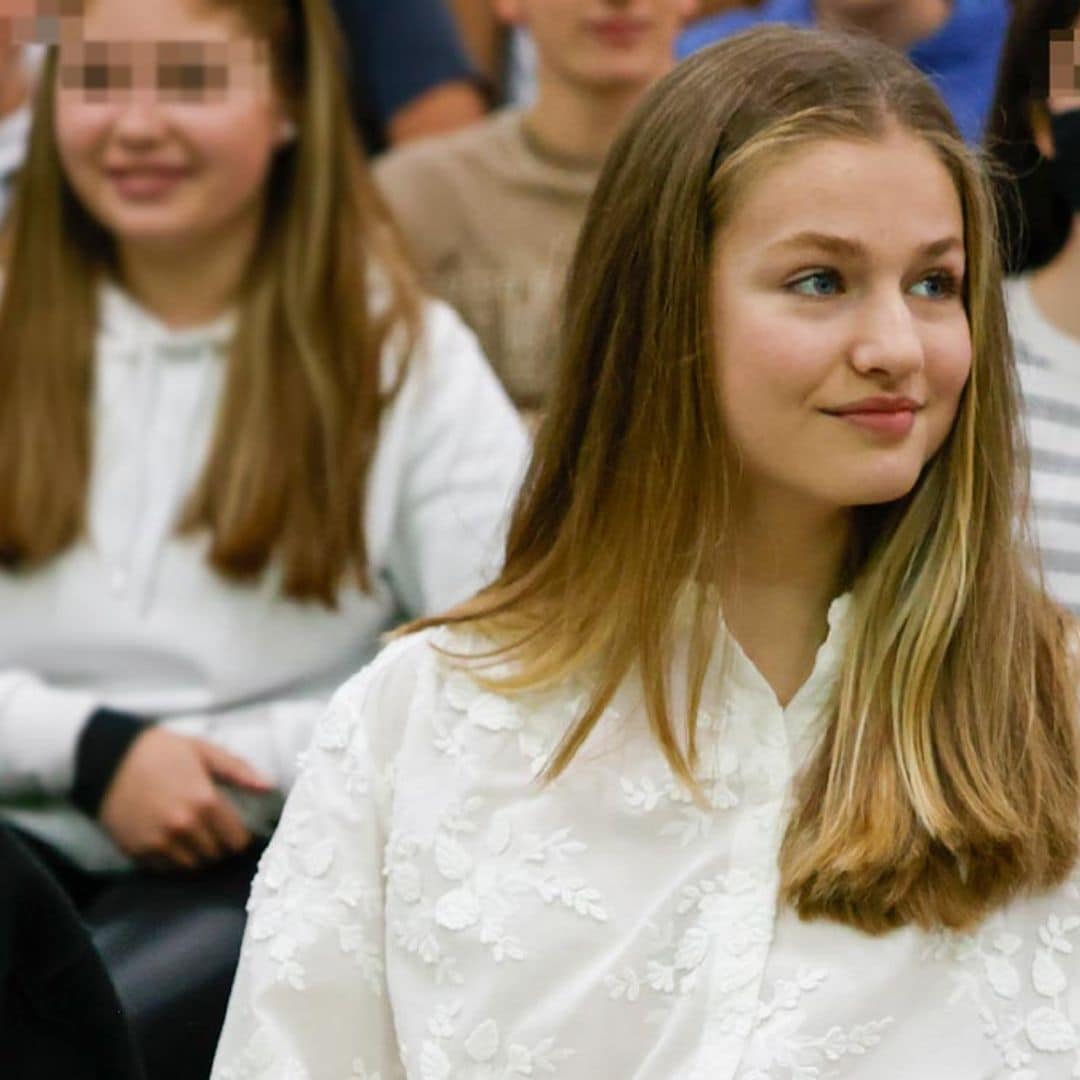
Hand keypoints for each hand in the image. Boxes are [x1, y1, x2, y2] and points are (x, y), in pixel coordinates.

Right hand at [98, 727, 272, 869]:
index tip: (234, 828)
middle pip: (216, 855)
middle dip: (218, 844)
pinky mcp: (137, 851)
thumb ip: (240, 771)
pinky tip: (170, 839)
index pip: (236, 840)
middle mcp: (183, 826)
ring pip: (192, 866)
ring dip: (196, 854)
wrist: (109, 758)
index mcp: (205, 801)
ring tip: (192, 834)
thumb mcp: (205, 752)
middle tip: (211, 829)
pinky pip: (165, 869)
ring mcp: (158, 842)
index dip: (238, 836)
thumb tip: (269, 787)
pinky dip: (172, 859)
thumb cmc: (163, 751)